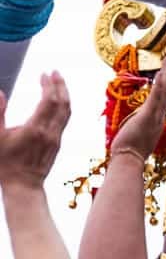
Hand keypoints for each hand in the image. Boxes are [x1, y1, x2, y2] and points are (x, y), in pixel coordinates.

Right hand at [0, 72, 70, 189]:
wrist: (23, 186)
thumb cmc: (5, 164)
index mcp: (36, 129)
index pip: (49, 101)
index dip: (49, 85)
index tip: (45, 72)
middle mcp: (50, 132)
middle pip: (62, 104)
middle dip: (60, 86)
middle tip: (55, 72)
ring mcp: (56, 138)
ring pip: (67, 112)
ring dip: (65, 95)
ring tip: (59, 83)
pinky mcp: (58, 144)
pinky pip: (65, 120)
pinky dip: (64, 107)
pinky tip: (59, 102)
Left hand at [111, 57, 165, 159]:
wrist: (129, 161)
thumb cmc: (128, 154)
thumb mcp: (134, 140)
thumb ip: (135, 131)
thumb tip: (129, 130)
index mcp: (156, 123)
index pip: (162, 101)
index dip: (165, 87)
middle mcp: (159, 118)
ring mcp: (155, 117)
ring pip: (163, 92)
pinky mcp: (148, 116)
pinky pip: (156, 97)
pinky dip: (160, 85)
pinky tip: (162, 74)